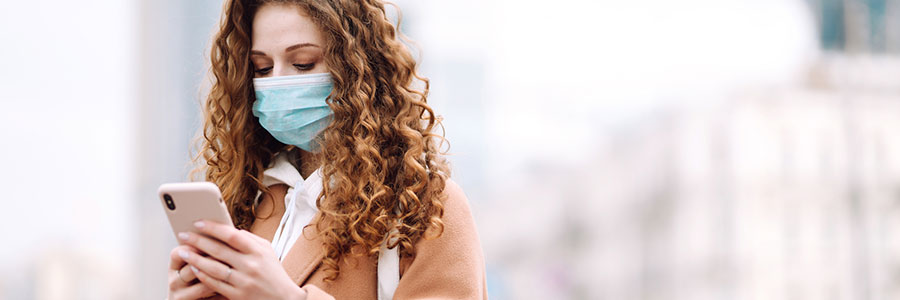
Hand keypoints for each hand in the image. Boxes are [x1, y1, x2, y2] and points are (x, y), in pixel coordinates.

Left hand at [176, 220, 307, 299]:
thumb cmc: (274, 273)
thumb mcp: (268, 251)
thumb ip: (250, 239)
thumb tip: (229, 230)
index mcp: (258, 251)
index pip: (232, 235)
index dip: (213, 228)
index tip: (198, 223)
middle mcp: (251, 266)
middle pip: (219, 250)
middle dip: (198, 241)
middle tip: (183, 235)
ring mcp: (244, 282)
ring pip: (213, 268)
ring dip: (195, 259)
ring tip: (182, 252)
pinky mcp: (238, 296)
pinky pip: (215, 284)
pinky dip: (202, 275)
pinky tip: (193, 268)